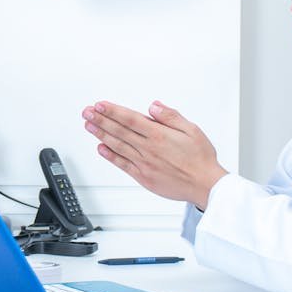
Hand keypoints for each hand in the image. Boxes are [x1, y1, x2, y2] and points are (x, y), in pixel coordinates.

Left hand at [82, 100, 227, 209]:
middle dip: (100, 120)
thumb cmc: (201, 159)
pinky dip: (110, 156)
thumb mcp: (192, 129)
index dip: (112, 111)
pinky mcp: (143, 176)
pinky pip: (122, 164)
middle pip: (119, 130)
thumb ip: (171, 116)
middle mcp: (148, 148)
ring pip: (117, 145)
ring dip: (101, 134)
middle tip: (87, 112)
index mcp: (159, 135)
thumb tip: (153, 106)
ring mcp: (144, 163)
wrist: (205, 185)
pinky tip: (101, 148)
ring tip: (89, 125)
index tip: (100, 105)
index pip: (129, 118)